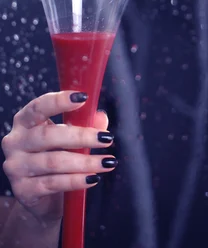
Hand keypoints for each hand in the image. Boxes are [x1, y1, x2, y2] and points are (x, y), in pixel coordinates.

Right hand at [1, 91, 116, 225]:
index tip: (83, 97)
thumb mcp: (67, 137)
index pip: (38, 107)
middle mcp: (15, 141)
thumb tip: (100, 117)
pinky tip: (93, 178)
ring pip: (54, 162)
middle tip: (107, 138)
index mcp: (24, 121)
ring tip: (107, 162)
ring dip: (85, 162)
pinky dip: (76, 181)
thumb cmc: (54, 156)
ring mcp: (16, 167)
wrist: (38, 195)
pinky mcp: (22, 190)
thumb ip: (83, 124)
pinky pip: (54, 183)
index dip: (59, 101)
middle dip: (81, 137)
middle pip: (48, 136)